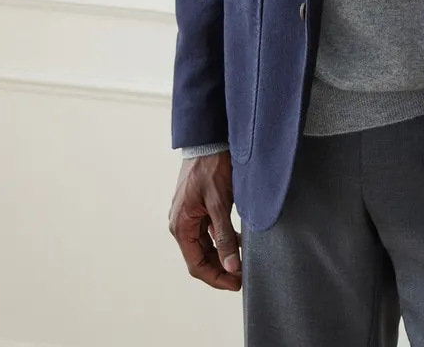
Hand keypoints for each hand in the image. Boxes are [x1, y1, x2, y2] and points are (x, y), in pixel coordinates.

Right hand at [168, 151, 241, 290]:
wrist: (208, 139)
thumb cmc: (210, 168)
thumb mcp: (220, 203)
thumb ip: (225, 236)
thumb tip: (232, 266)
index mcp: (180, 226)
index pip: (196, 265)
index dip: (216, 278)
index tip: (236, 284)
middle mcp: (181, 223)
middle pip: (200, 257)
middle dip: (221, 268)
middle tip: (242, 276)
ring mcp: (189, 215)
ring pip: (206, 244)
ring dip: (222, 254)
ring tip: (243, 261)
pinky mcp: (199, 207)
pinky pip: (209, 230)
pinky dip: (223, 238)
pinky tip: (240, 241)